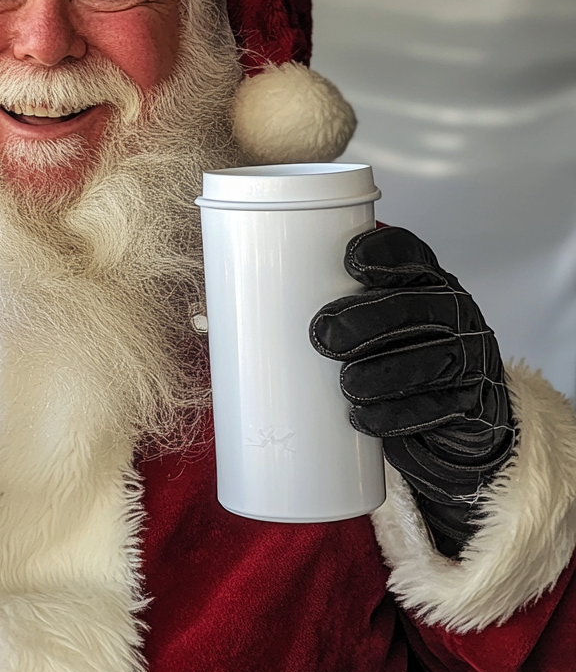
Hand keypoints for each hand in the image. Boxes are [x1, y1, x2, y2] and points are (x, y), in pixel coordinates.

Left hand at [310, 228, 514, 556]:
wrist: (447, 418)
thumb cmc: (378, 355)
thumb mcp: (353, 323)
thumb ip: (293, 315)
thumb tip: (205, 319)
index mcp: (420, 280)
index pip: (410, 253)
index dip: (383, 252)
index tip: (348, 259)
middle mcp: (449, 311)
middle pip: (416, 306)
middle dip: (369, 319)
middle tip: (323, 337)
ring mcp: (466, 358)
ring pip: (430, 358)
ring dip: (382, 371)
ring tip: (345, 383)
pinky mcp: (466, 404)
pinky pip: (437, 409)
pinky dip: (397, 416)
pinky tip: (364, 419)